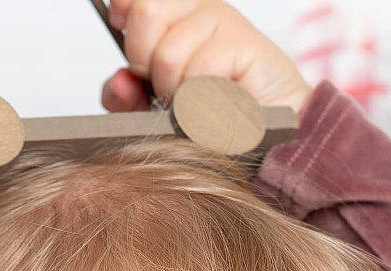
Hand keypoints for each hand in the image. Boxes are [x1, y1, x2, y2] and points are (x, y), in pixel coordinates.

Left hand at [98, 0, 311, 118]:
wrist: (271, 137)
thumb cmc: (216, 120)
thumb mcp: (155, 113)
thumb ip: (128, 99)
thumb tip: (119, 81)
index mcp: (176, 17)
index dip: (125, 10)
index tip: (124, 34)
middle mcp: (198, 11)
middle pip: (146, 13)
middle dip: (145, 61)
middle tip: (165, 86)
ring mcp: (222, 23)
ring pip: (169, 51)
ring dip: (177, 91)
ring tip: (196, 102)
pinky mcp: (244, 42)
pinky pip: (200, 69)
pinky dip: (202, 99)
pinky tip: (217, 103)